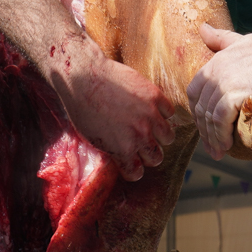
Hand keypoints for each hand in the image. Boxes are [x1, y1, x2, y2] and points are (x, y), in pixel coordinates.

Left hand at [49, 35, 181, 180]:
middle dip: (147, 154)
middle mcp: (140, 135)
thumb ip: (113, 149)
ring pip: (168, 138)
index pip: (137, 173)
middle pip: (156, 158)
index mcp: (123, 150)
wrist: (83, 77)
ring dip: (159, 136)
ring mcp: (150, 115)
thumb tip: (122, 155)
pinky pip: (170, 113)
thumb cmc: (81, 108)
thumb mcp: (92, 138)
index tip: (129, 162)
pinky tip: (152, 110)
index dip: (132, 168)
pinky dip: (162, 113)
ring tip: (150, 129)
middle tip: (140, 145)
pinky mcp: (155, 96)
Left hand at [187, 25, 251, 158]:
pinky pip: (220, 120)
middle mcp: (216, 70)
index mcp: (216, 60)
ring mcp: (224, 81)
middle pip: (200, 106)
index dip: (198, 111)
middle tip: (212, 146)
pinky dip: (220, 135)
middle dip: (203, 129)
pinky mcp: (234, 93)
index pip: (195, 91)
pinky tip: (227, 145)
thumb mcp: (245, 41)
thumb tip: (202, 28)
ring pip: (208, 116)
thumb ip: (222, 39)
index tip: (205, 126)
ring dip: (212, 137)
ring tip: (219, 151)